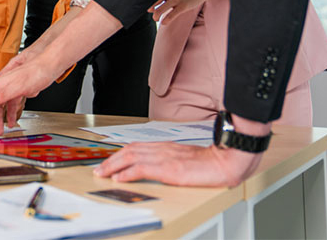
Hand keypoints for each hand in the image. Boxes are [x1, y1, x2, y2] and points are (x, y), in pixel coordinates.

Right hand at [0, 56, 59, 133]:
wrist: (49, 63)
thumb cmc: (35, 72)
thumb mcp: (15, 87)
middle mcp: (3, 85)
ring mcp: (11, 87)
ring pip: (0, 104)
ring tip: (0, 130)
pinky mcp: (20, 88)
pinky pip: (11, 103)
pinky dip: (10, 113)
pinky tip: (13, 120)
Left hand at [94, 142, 261, 187]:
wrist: (228, 160)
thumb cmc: (211, 162)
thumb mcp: (185, 159)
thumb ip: (170, 160)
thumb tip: (157, 168)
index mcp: (165, 147)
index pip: (136, 147)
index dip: (120, 154)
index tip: (109, 162)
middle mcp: (162, 149)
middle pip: (129, 150)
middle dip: (111, 160)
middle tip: (99, 169)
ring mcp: (165, 158)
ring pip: (131, 158)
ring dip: (114, 166)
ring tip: (103, 173)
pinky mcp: (169, 169)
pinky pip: (143, 169)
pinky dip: (128, 173)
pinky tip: (120, 178)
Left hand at [148, 0, 227, 21]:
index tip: (141, 3)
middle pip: (154, 1)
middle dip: (149, 8)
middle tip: (147, 12)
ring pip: (161, 9)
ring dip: (156, 16)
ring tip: (155, 19)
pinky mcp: (184, 6)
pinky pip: (172, 15)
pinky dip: (166, 20)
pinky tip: (163, 23)